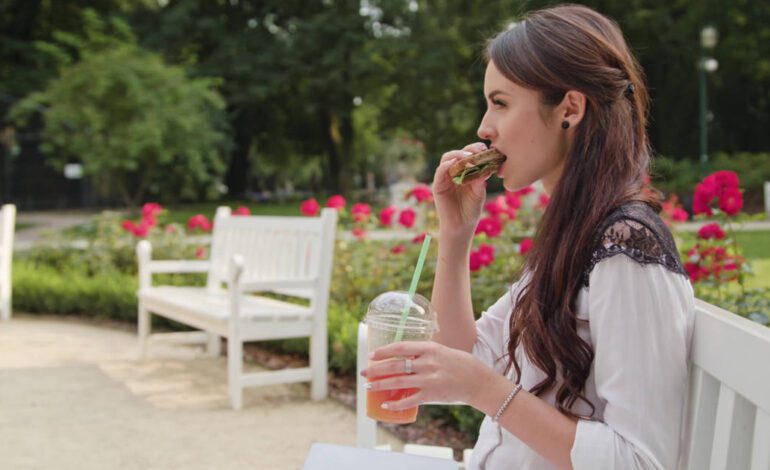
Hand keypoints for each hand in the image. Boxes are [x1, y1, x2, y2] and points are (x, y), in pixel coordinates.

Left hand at [361, 341, 489, 410]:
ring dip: (381, 385)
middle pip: (396, 365)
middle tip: (364, 372)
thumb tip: (400, 357)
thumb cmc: (456, 363)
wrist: (476, 380)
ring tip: (369, 387)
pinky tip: (385, 404)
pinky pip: (410, 400)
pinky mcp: (432, 394)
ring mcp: (429, 379)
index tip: (371, 355)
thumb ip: (422, 353)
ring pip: (399, 382)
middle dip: (376, 369)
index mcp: (429, 348)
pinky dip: (396, 403)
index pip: (401, 347)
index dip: (384, 351)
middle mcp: (428, 362)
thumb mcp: (439, 350)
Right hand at [432, 142, 490, 241]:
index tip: (485, 148)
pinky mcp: (437, 186)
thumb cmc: (471, 209)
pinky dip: (445, 166)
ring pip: (447, 159)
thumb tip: (487, 167)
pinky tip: (454, 164)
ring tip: (468, 157)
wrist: (461, 226)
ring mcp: (444, 178)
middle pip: (457, 154)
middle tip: (478, 151)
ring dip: (457, 155)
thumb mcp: (479, 192)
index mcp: (464, 172)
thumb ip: (481, 180)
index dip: (475, 149)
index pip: (468, 155)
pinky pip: (439, 172)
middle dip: (468, 150)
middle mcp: (453, 172)